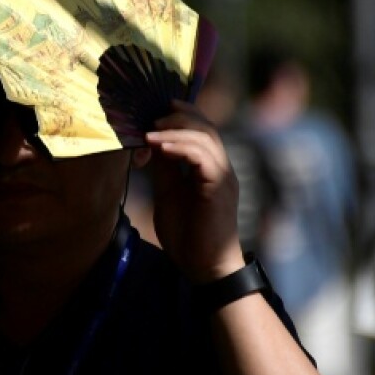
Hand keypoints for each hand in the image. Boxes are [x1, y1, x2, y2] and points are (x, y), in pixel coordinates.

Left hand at [144, 99, 243, 281]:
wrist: (204, 267)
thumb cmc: (187, 236)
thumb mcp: (168, 193)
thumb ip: (164, 168)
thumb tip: (151, 142)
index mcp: (211, 168)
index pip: (203, 129)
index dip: (184, 113)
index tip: (158, 107)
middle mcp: (222, 168)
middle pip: (206, 127)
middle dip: (178, 117)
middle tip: (151, 119)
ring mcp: (224, 176)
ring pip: (205, 137)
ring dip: (175, 130)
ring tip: (150, 133)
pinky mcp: (220, 187)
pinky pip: (203, 157)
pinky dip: (180, 147)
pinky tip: (159, 147)